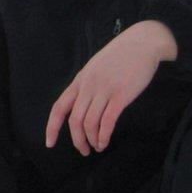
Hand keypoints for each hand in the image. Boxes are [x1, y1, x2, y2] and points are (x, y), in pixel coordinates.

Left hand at [45, 20, 177, 155]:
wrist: (142, 42)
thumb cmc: (120, 55)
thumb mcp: (95, 66)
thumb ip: (87, 84)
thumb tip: (81, 104)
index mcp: (80, 79)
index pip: (59, 107)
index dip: (52, 127)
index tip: (49, 143)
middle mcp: (88, 86)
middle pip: (75, 120)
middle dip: (77, 140)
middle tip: (83, 150)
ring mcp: (104, 90)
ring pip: (90, 123)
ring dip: (92, 140)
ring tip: (97, 147)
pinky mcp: (121, 95)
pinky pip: (107, 121)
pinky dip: (104, 135)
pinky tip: (105, 141)